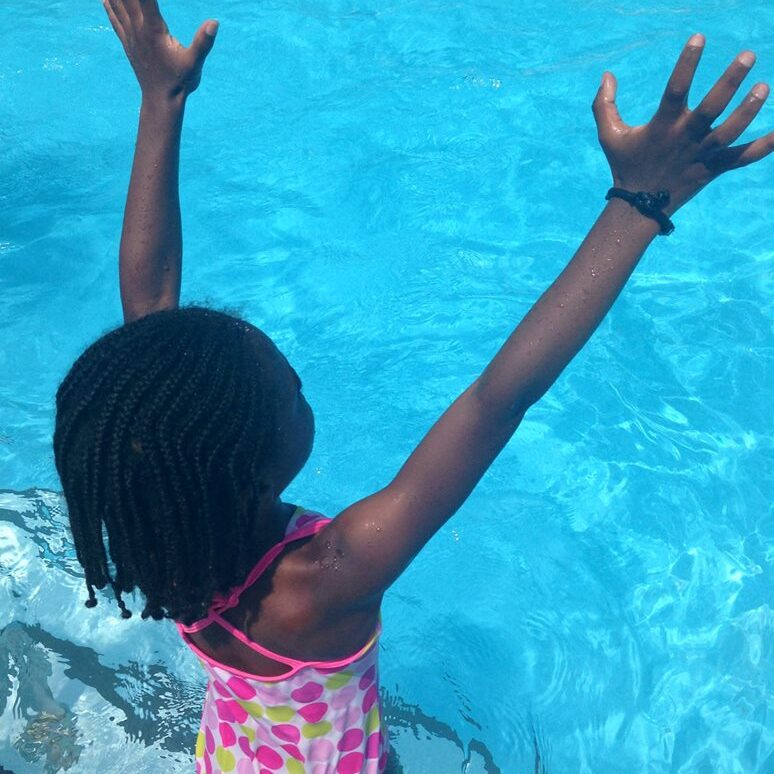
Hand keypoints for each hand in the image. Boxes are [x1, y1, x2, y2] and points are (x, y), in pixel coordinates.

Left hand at [102, 0, 217, 100]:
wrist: (161, 100)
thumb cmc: (180, 82)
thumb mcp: (194, 64)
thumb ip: (203, 43)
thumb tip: (214, 23)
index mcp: (153, 29)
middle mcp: (138, 28)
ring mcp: (131, 36)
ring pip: (118, 4)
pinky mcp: (129, 44)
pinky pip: (115, 20)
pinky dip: (109, 6)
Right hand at [593, 34, 772, 215]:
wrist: (639, 207)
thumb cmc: (625, 166)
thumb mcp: (609, 136)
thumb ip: (604, 106)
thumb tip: (606, 75)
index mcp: (662, 127)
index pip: (675, 89)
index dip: (687, 63)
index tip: (699, 38)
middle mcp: (685, 139)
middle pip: (711, 109)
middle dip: (730, 82)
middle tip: (748, 56)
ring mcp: (702, 155)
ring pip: (730, 132)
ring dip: (748, 111)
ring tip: (764, 88)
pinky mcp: (713, 169)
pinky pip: (743, 158)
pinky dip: (764, 146)